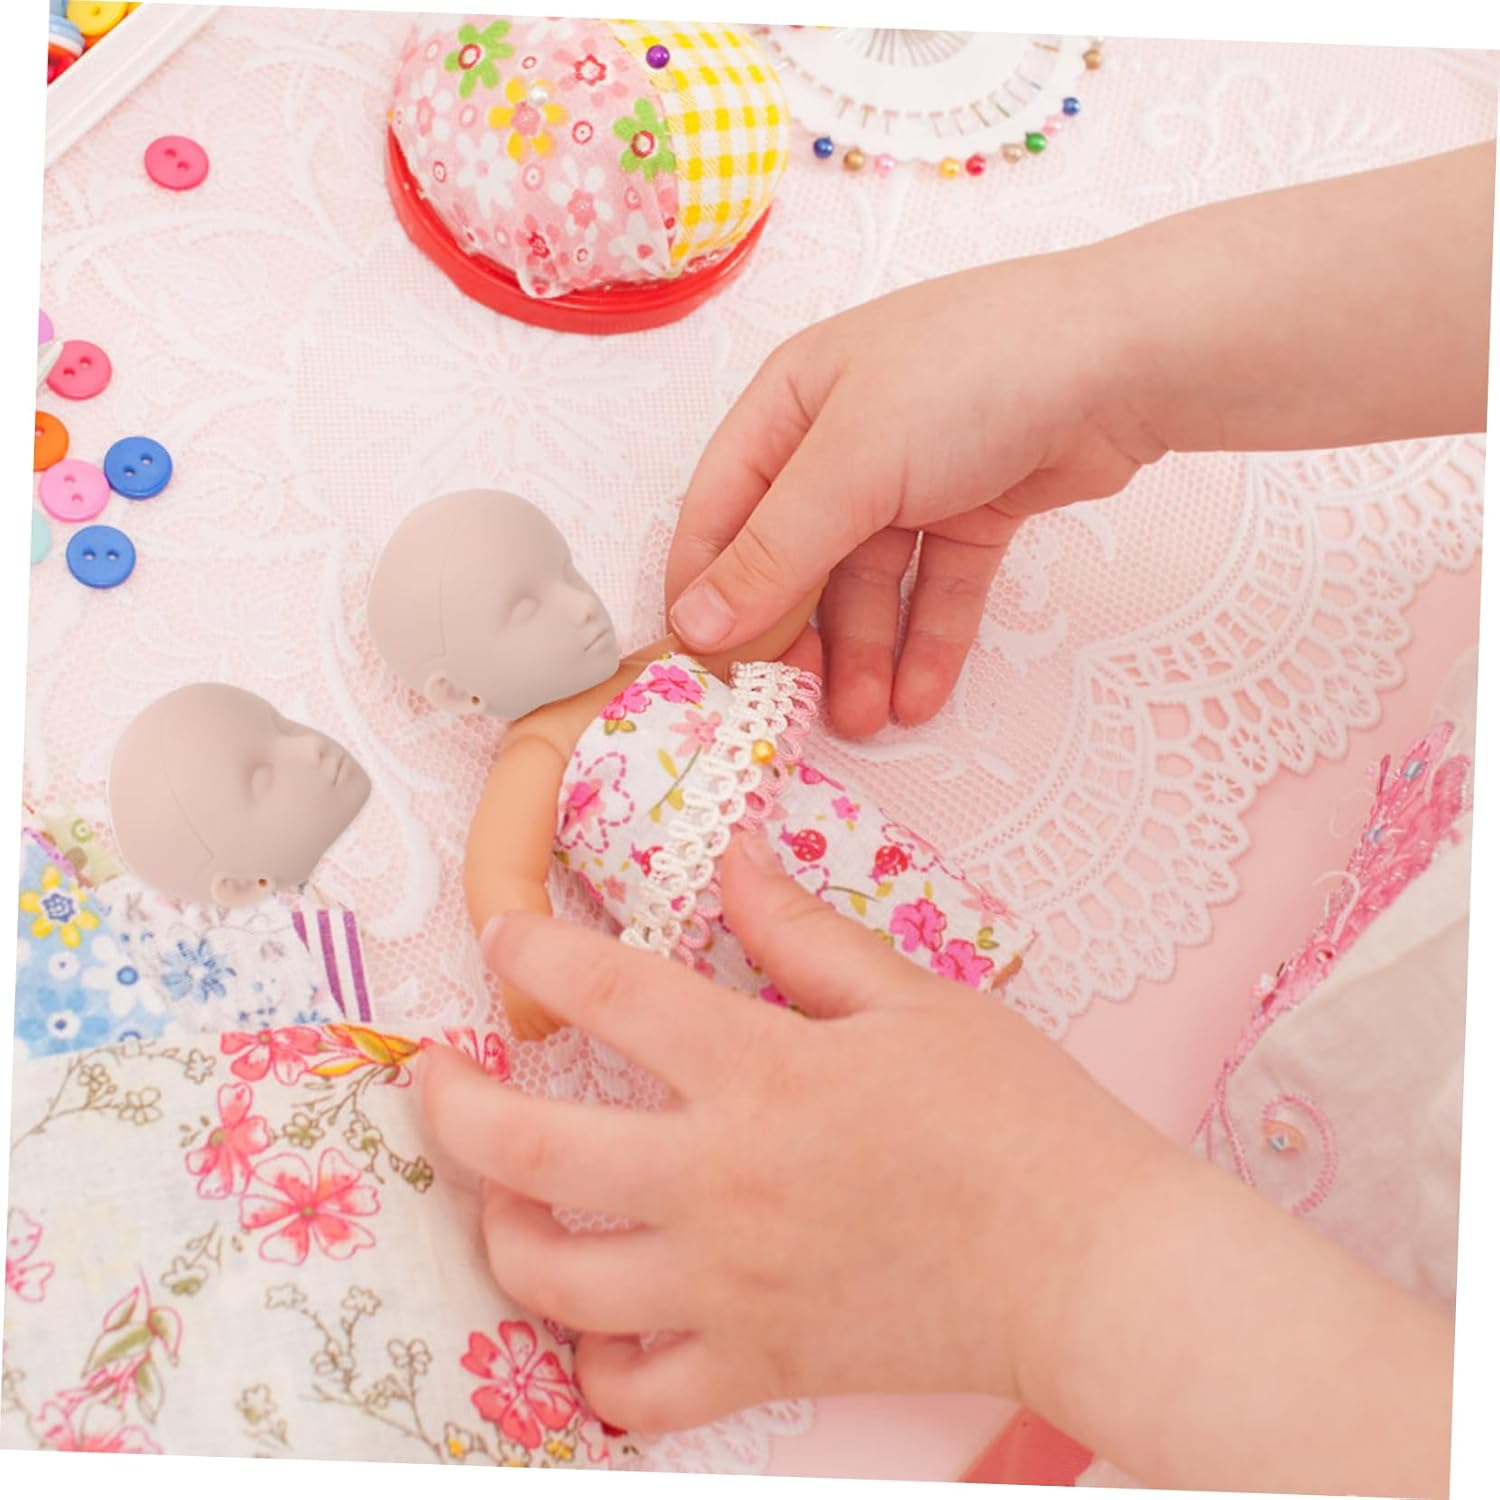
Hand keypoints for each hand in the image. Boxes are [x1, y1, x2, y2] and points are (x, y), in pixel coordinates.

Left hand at [421, 831, 1171, 1432]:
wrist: (1092, 1266)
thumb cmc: (1015, 1119)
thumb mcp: (914, 998)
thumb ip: (801, 933)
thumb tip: (729, 861)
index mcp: (760, 1072)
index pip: (607, 994)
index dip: (535, 953)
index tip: (503, 936)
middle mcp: (719, 1183)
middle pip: (530, 1150)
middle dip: (453, 1107)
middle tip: (434, 1076)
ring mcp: (729, 1288)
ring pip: (553, 1280)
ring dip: (501, 1234)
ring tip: (502, 1198)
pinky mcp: (760, 1366)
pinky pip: (636, 1393)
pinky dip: (598, 1364)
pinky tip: (598, 1321)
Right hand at [664, 249, 1165, 736]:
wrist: (1127, 361)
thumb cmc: (971, 377)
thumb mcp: (852, 464)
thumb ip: (773, 553)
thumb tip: (693, 627)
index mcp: (789, 404)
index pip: (721, 513)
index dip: (707, 594)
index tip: (705, 673)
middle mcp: (842, 439)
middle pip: (797, 557)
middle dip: (797, 636)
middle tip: (793, 706)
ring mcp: (913, 475)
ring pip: (869, 583)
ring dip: (864, 654)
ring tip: (867, 719)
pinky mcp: (976, 508)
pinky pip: (936, 586)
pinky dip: (928, 639)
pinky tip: (920, 696)